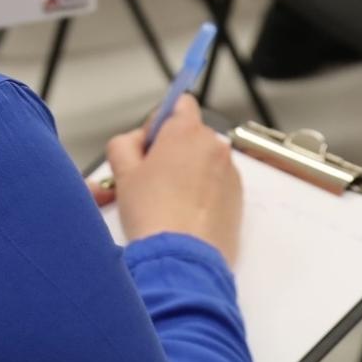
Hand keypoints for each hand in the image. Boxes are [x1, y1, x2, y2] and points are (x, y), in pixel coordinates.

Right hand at [104, 95, 243, 266]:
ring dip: (188, 172)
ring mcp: (230, 172)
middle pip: (190, 135)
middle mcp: (214, 146)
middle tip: (151, 179)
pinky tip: (184, 214)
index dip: (160, 123)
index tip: (149, 145)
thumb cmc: (153, 213)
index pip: (179, 104)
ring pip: (204, 162)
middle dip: (172, 150)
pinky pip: (217, 184)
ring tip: (168, 202)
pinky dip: (203, 193)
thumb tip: (134, 142)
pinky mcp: (238, 198)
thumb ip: (124, 143)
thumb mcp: (123, 172)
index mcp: (187, 131)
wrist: (182, 258)